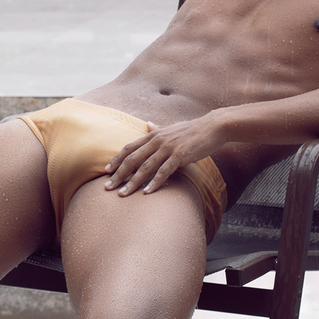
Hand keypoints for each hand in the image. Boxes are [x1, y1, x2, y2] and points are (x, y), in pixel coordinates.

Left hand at [104, 116, 221, 195]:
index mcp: (153, 134)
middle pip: (132, 159)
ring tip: (122, 194)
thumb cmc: (192, 130)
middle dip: (118, 174)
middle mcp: (157, 140)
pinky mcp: (180, 155)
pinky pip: (164, 171)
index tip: (106, 171)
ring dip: (132, 182)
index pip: (129, 148)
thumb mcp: (171, 128)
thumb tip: (147, 124)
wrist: (213, 127)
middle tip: (107, 187)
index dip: (116, 159)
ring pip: (145, 167)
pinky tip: (146, 192)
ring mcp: (168, 148)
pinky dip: (154, 182)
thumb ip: (158, 129)